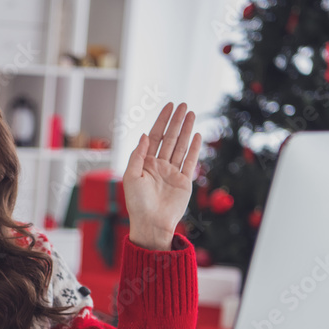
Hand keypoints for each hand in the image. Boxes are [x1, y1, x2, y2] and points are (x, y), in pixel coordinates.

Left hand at [122, 102, 201, 250]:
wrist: (151, 223)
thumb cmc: (137, 203)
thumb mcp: (131, 176)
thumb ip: (138, 155)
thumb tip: (146, 135)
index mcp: (146, 163)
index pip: (155, 136)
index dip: (162, 121)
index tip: (169, 106)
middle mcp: (160, 166)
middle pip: (170, 138)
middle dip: (176, 121)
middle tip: (183, 105)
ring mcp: (173, 173)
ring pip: (181, 146)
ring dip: (186, 130)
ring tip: (192, 114)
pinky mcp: (184, 182)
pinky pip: (190, 161)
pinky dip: (194, 148)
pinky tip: (197, 135)